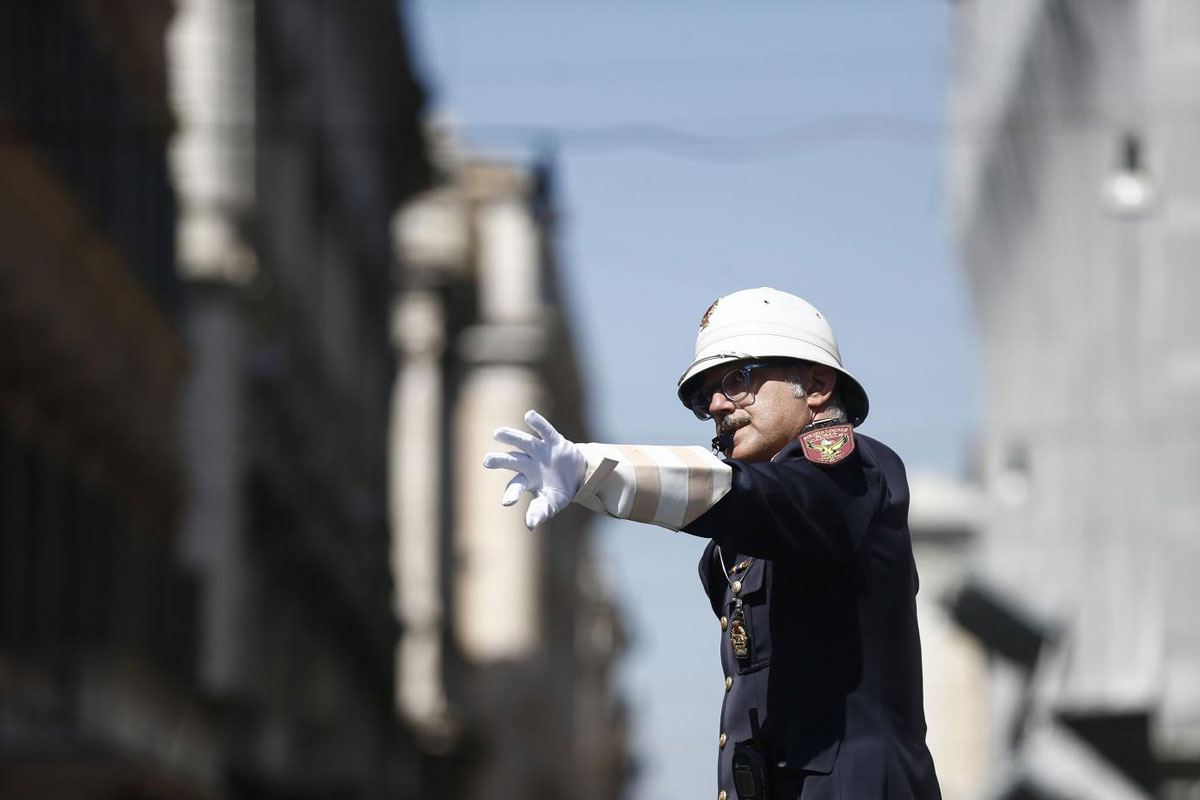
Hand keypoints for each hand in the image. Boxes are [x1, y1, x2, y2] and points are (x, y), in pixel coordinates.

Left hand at [483, 410, 586, 529]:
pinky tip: (528, 416)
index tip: (507, 502)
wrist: (578, 475)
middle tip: (487, 461)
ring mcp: (541, 451)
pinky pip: (545, 431)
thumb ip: (540, 511)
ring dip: (512, 437)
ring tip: (497, 433)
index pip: (516, 485)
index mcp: (527, 480)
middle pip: (512, 460)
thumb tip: (529, 524)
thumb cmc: (559, 491)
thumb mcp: (551, 504)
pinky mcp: (555, 441)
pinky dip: (538, 424)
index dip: (511, 493)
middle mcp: (530, 464)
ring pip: (524, 443)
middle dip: (500, 460)